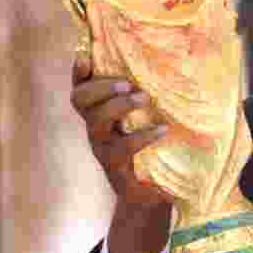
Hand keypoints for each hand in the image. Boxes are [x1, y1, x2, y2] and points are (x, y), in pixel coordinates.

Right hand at [70, 53, 169, 208]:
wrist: (149, 195)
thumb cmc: (151, 148)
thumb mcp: (146, 121)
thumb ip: (146, 97)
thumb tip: (174, 64)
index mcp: (100, 111)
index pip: (81, 87)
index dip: (78, 73)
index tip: (85, 57)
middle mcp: (96, 127)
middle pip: (80, 99)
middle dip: (100, 86)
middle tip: (128, 84)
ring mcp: (102, 147)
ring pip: (96, 121)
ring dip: (119, 106)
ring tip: (144, 98)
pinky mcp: (115, 168)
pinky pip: (123, 148)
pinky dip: (143, 135)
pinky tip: (163, 128)